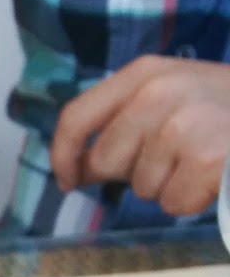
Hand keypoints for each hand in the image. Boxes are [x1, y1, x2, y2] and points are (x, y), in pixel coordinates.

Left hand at [51, 57, 229, 217]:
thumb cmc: (227, 108)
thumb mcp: (174, 91)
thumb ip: (126, 117)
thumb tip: (80, 167)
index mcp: (144, 73)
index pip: (77, 117)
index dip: (64, 155)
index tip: (68, 179)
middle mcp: (157, 93)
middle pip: (106, 161)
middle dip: (132, 173)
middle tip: (173, 158)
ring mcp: (183, 126)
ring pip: (142, 187)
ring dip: (168, 186)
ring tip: (201, 160)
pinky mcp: (206, 158)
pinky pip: (172, 203)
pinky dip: (191, 200)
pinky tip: (213, 177)